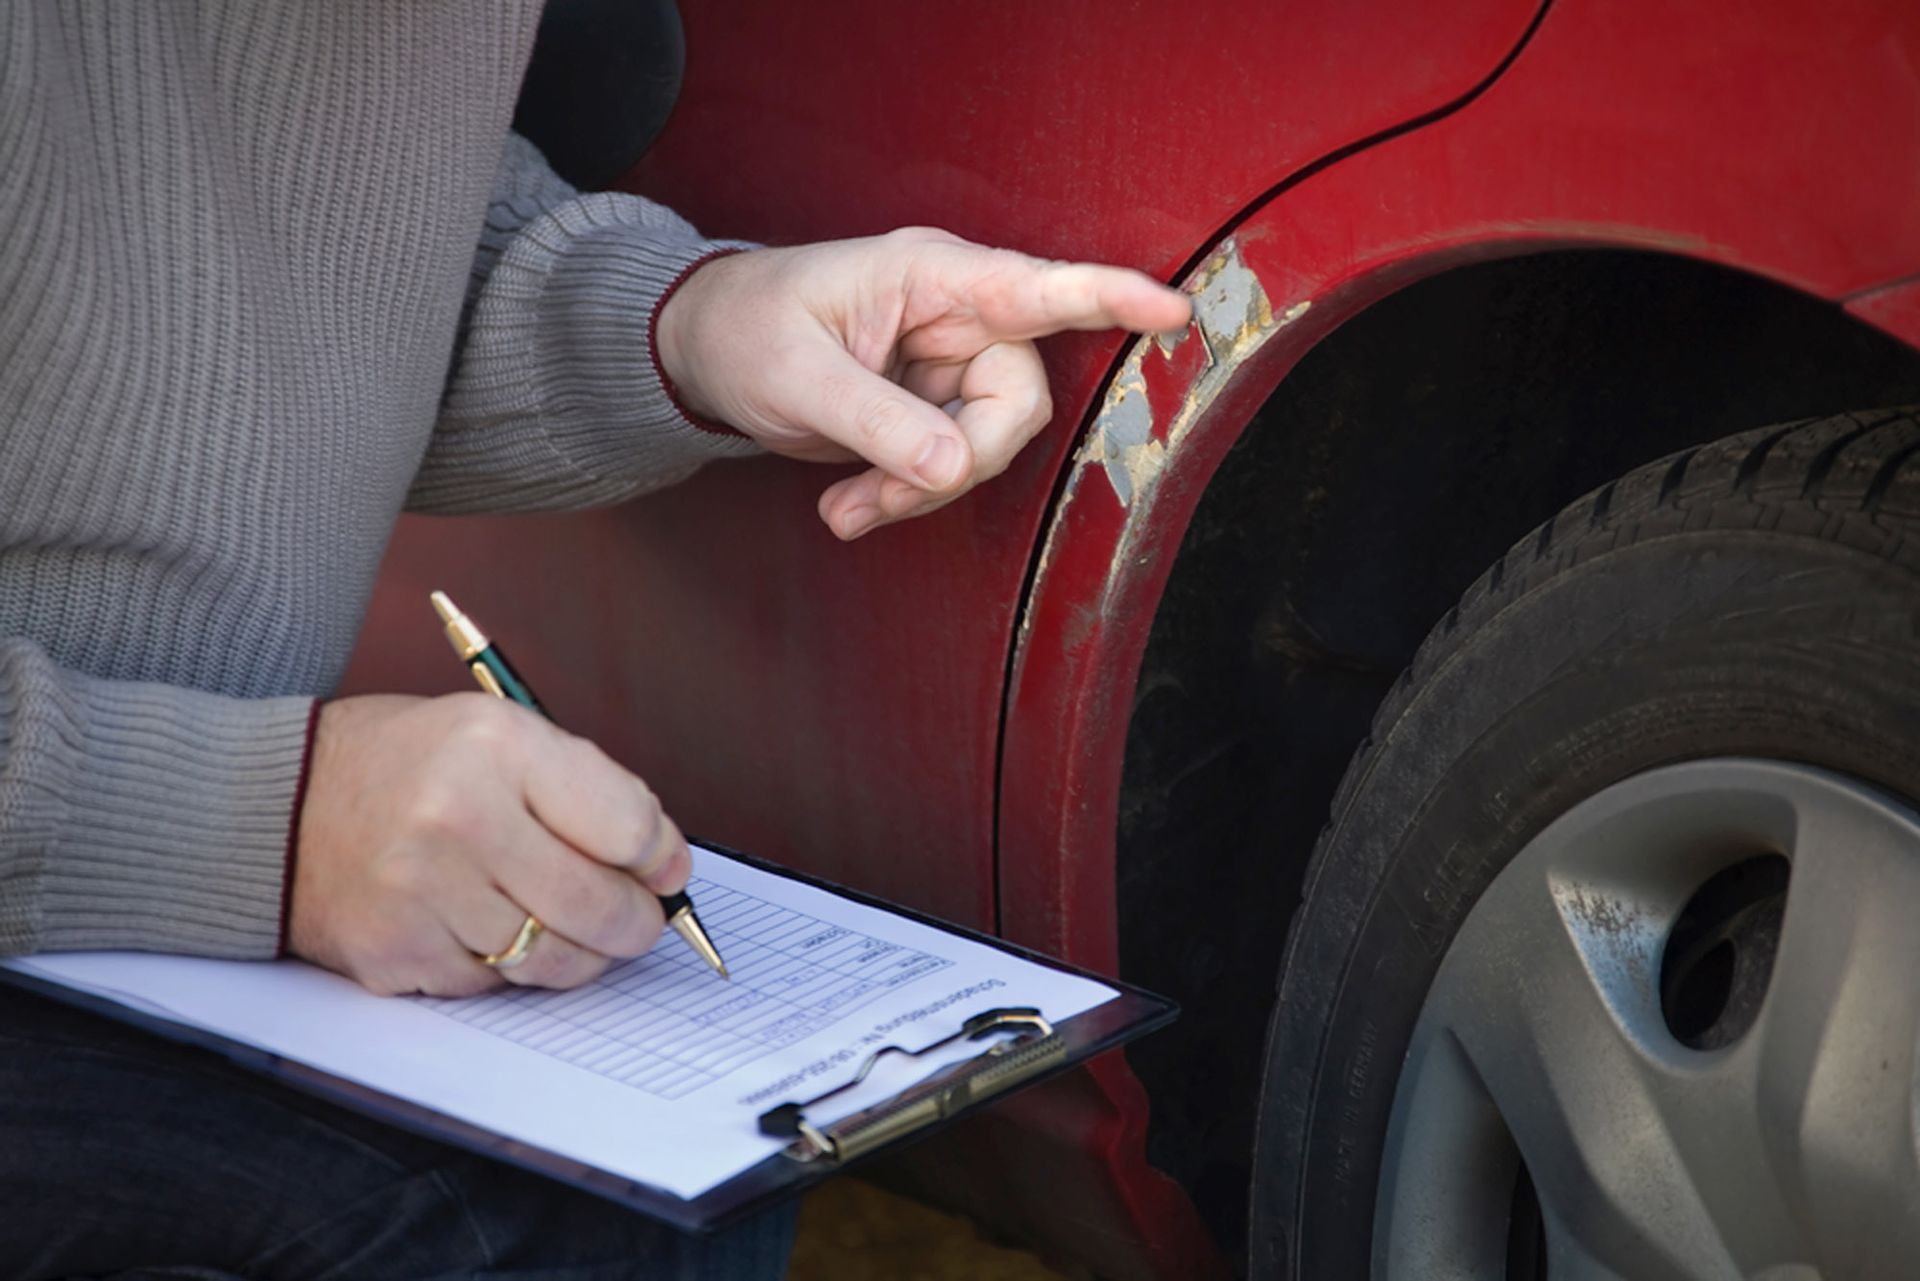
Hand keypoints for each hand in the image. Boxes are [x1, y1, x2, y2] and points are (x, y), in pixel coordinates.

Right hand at [289, 693, 689, 996]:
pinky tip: (490, 931)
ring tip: (573, 928)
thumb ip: (586, 790)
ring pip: (552, 958)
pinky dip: (507, 968)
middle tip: (639, 920)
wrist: (275, 806)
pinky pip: (493, 986)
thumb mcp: (499, 734)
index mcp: (497, 746)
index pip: (626, 826)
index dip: (661, 857)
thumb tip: (666, 865)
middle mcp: (457, 817)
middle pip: (597, 904)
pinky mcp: (394, 953)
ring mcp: (421, 892)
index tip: (665, 869)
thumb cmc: (407, 767)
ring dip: (579, 954)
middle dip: (635, 923)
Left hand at [655, 227, 1191, 539]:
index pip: (1038, 286)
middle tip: (884, 495)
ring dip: (919, 492)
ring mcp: (948, 368)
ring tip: (846, 508)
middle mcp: (955, 318)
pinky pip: (951, 467)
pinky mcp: (932, 411)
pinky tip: (848, 507)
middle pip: (1017, 402)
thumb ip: (878, 421)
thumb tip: (952, 468)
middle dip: (960, 462)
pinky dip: (904, 497)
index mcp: (931, 277)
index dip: (1110, 298)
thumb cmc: (746, 329)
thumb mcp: (800, 377)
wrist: (705, 353)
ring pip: (986, 446)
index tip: (1173, 310)